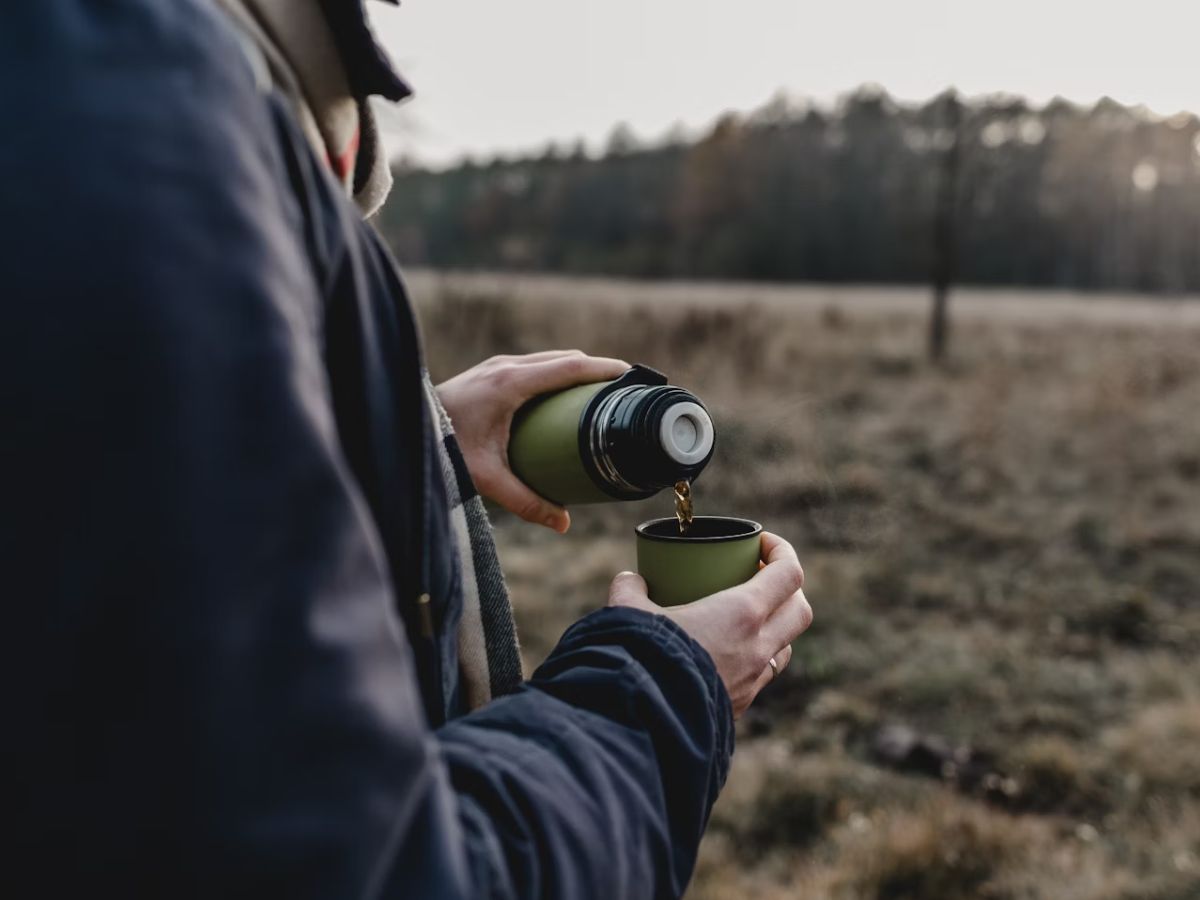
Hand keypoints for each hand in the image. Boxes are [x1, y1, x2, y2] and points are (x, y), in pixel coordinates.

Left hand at [436, 351, 627, 531]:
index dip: (604, 369)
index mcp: (510, 384)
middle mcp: (505, 367)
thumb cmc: (442, 449)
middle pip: (564, 359)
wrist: (402, 426)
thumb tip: (563, 524)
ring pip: (548, 359)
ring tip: (598, 394)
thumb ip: (526, 502)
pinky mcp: (489, 372)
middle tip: (623, 392)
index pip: (569, 367)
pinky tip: (563, 395)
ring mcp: (496, 366)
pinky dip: (556, 373)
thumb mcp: (487, 478)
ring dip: (575, 371)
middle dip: (596, 371)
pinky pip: (534, 365)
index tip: (631, 376)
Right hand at [608, 532, 811, 717]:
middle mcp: (758, 646)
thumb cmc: (643, 657)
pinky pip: (761, 677)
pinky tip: (725, 655)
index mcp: (742, 613)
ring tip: (746, 618)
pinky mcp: (740, 705)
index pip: (788, 573)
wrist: (644, 720)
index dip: (782, 550)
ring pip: (785, 647)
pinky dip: (753, 660)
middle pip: (800, 610)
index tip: (761, 542)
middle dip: (788, 590)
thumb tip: (629, 580)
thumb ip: (630, 590)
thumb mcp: (629, 612)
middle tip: (759, 578)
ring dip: (775, 628)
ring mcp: (753, 680)